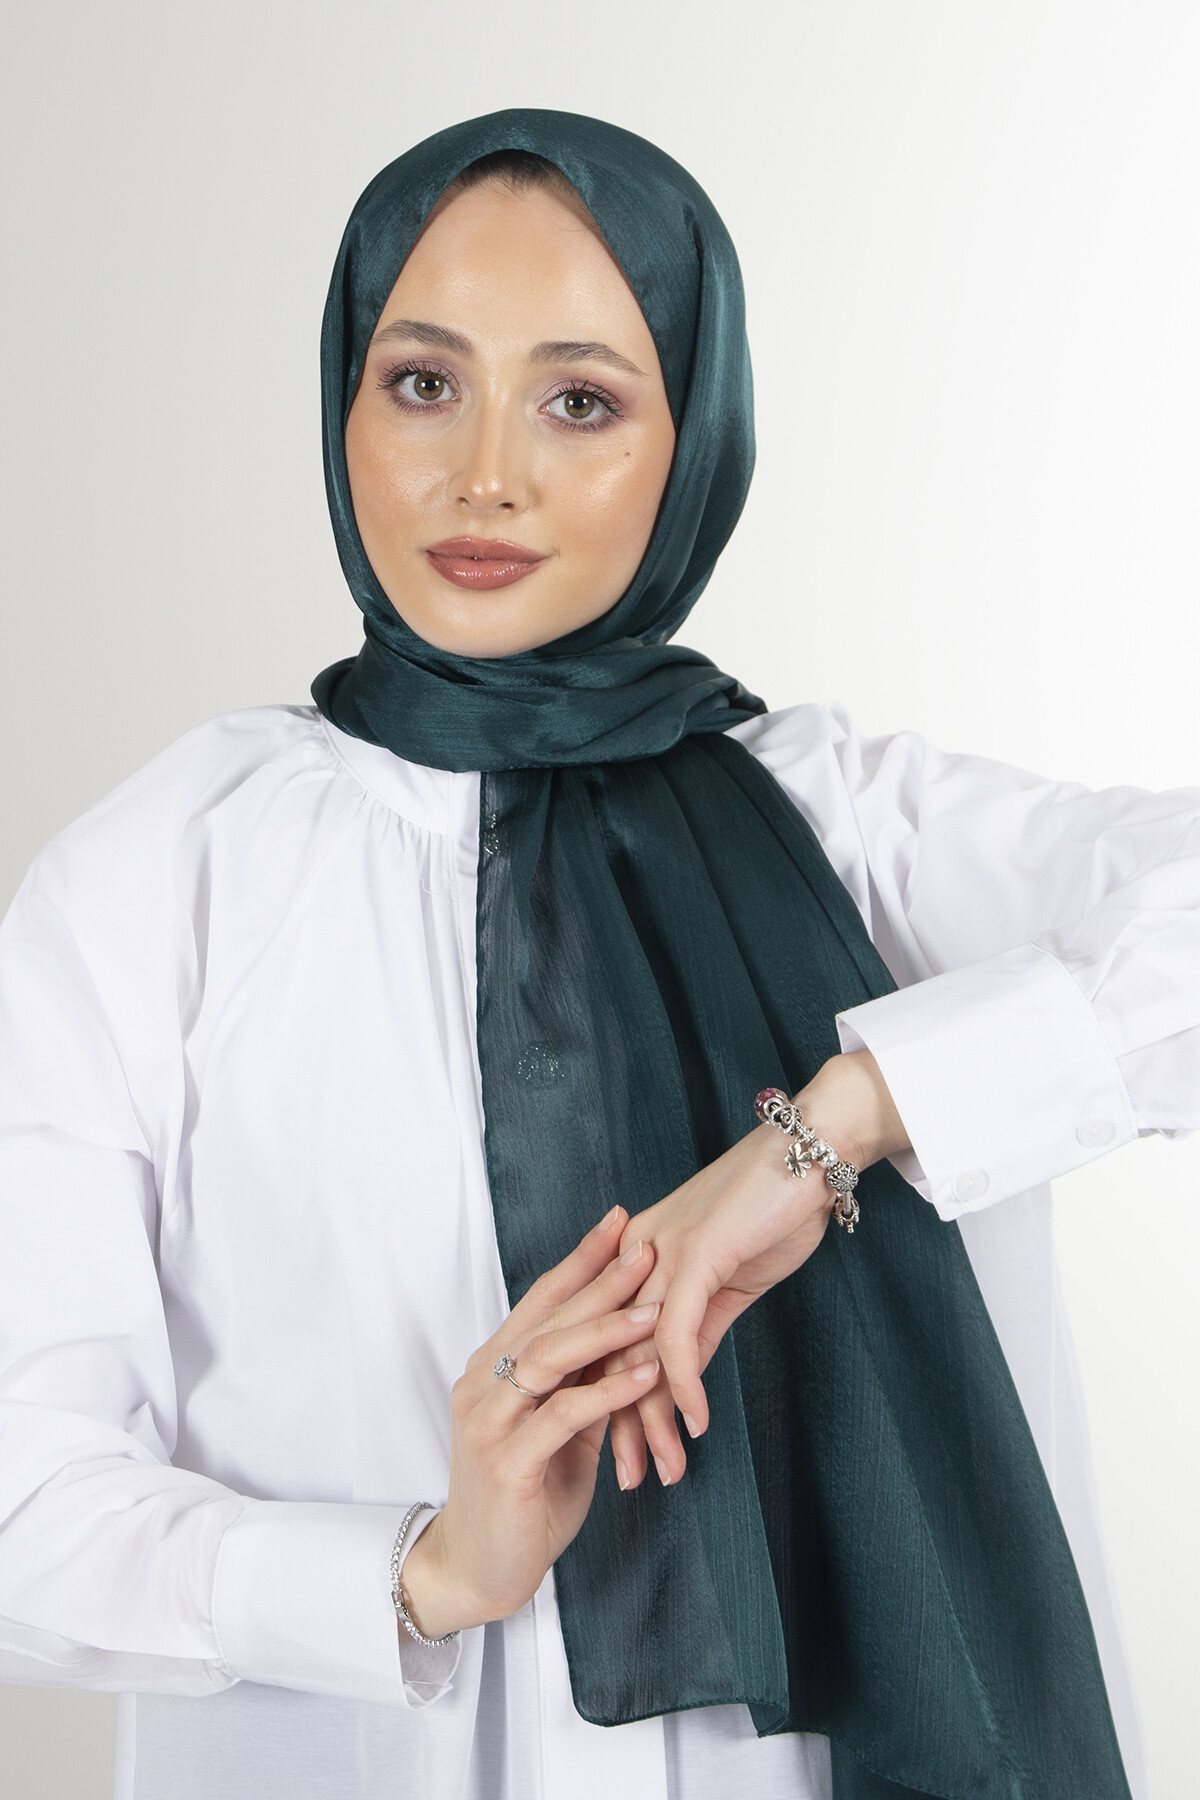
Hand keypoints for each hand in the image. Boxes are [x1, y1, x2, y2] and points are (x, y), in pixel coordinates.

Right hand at [399, 1207, 661, 1639]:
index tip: (620, 1223)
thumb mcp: (563, 1435)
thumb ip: (586, 1389)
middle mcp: (483, 1385)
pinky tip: (645, 1373)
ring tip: (654, 1308)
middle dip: (600, 1280)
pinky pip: (560, 1414)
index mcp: (493, 1369)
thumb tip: (633, 1346)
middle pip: (547, 1317)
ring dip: (606, 1328)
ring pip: (549, 1356)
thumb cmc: (524, 1501)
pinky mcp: (506, 1462)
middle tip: (646, 1247)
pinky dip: (606, 1390)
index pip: (540, 1299)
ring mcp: (489, 1421)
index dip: (580, 1260)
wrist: (477, 1572)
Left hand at [607, 1050, 909, 1490]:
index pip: (608, 1340)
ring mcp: (662, 1252)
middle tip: (627, 1483)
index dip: (606, 1400)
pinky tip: (694, 1425)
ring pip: (635, 1352)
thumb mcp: (731, 1277)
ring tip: (662, 1471)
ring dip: (648, 1420)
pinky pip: (676, 1334)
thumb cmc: (776, 1206)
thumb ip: (701, 1322)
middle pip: (608, 1353)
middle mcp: (637, 1253)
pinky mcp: (696, 1254)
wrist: (813, 1150)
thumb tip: (684, 1377)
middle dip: (616, 1425)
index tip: (618, 1454)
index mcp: (639, 1255)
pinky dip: (683, 1385)